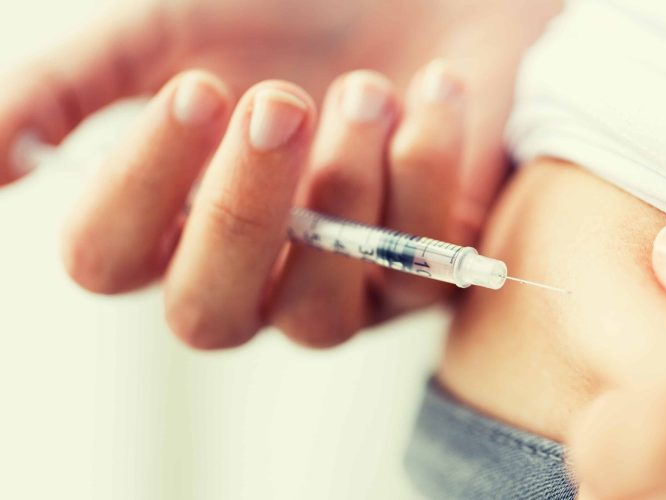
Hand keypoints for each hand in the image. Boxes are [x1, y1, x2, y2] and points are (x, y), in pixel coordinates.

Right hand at [12, 0, 556, 348]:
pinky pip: (420, 267)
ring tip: (368, 88)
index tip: (197, 89)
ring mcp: (339, 288)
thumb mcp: (172, 33)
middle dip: (240, 211)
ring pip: (318, 316)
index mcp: (172, 221)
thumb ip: (71, 90)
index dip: (138, 184)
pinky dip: (427, 167)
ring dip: (346, 191)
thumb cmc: (296, 17)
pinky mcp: (422, 277)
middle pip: (206, 315)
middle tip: (278, 100)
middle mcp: (250, 276)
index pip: (108, 259)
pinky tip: (432, 90)